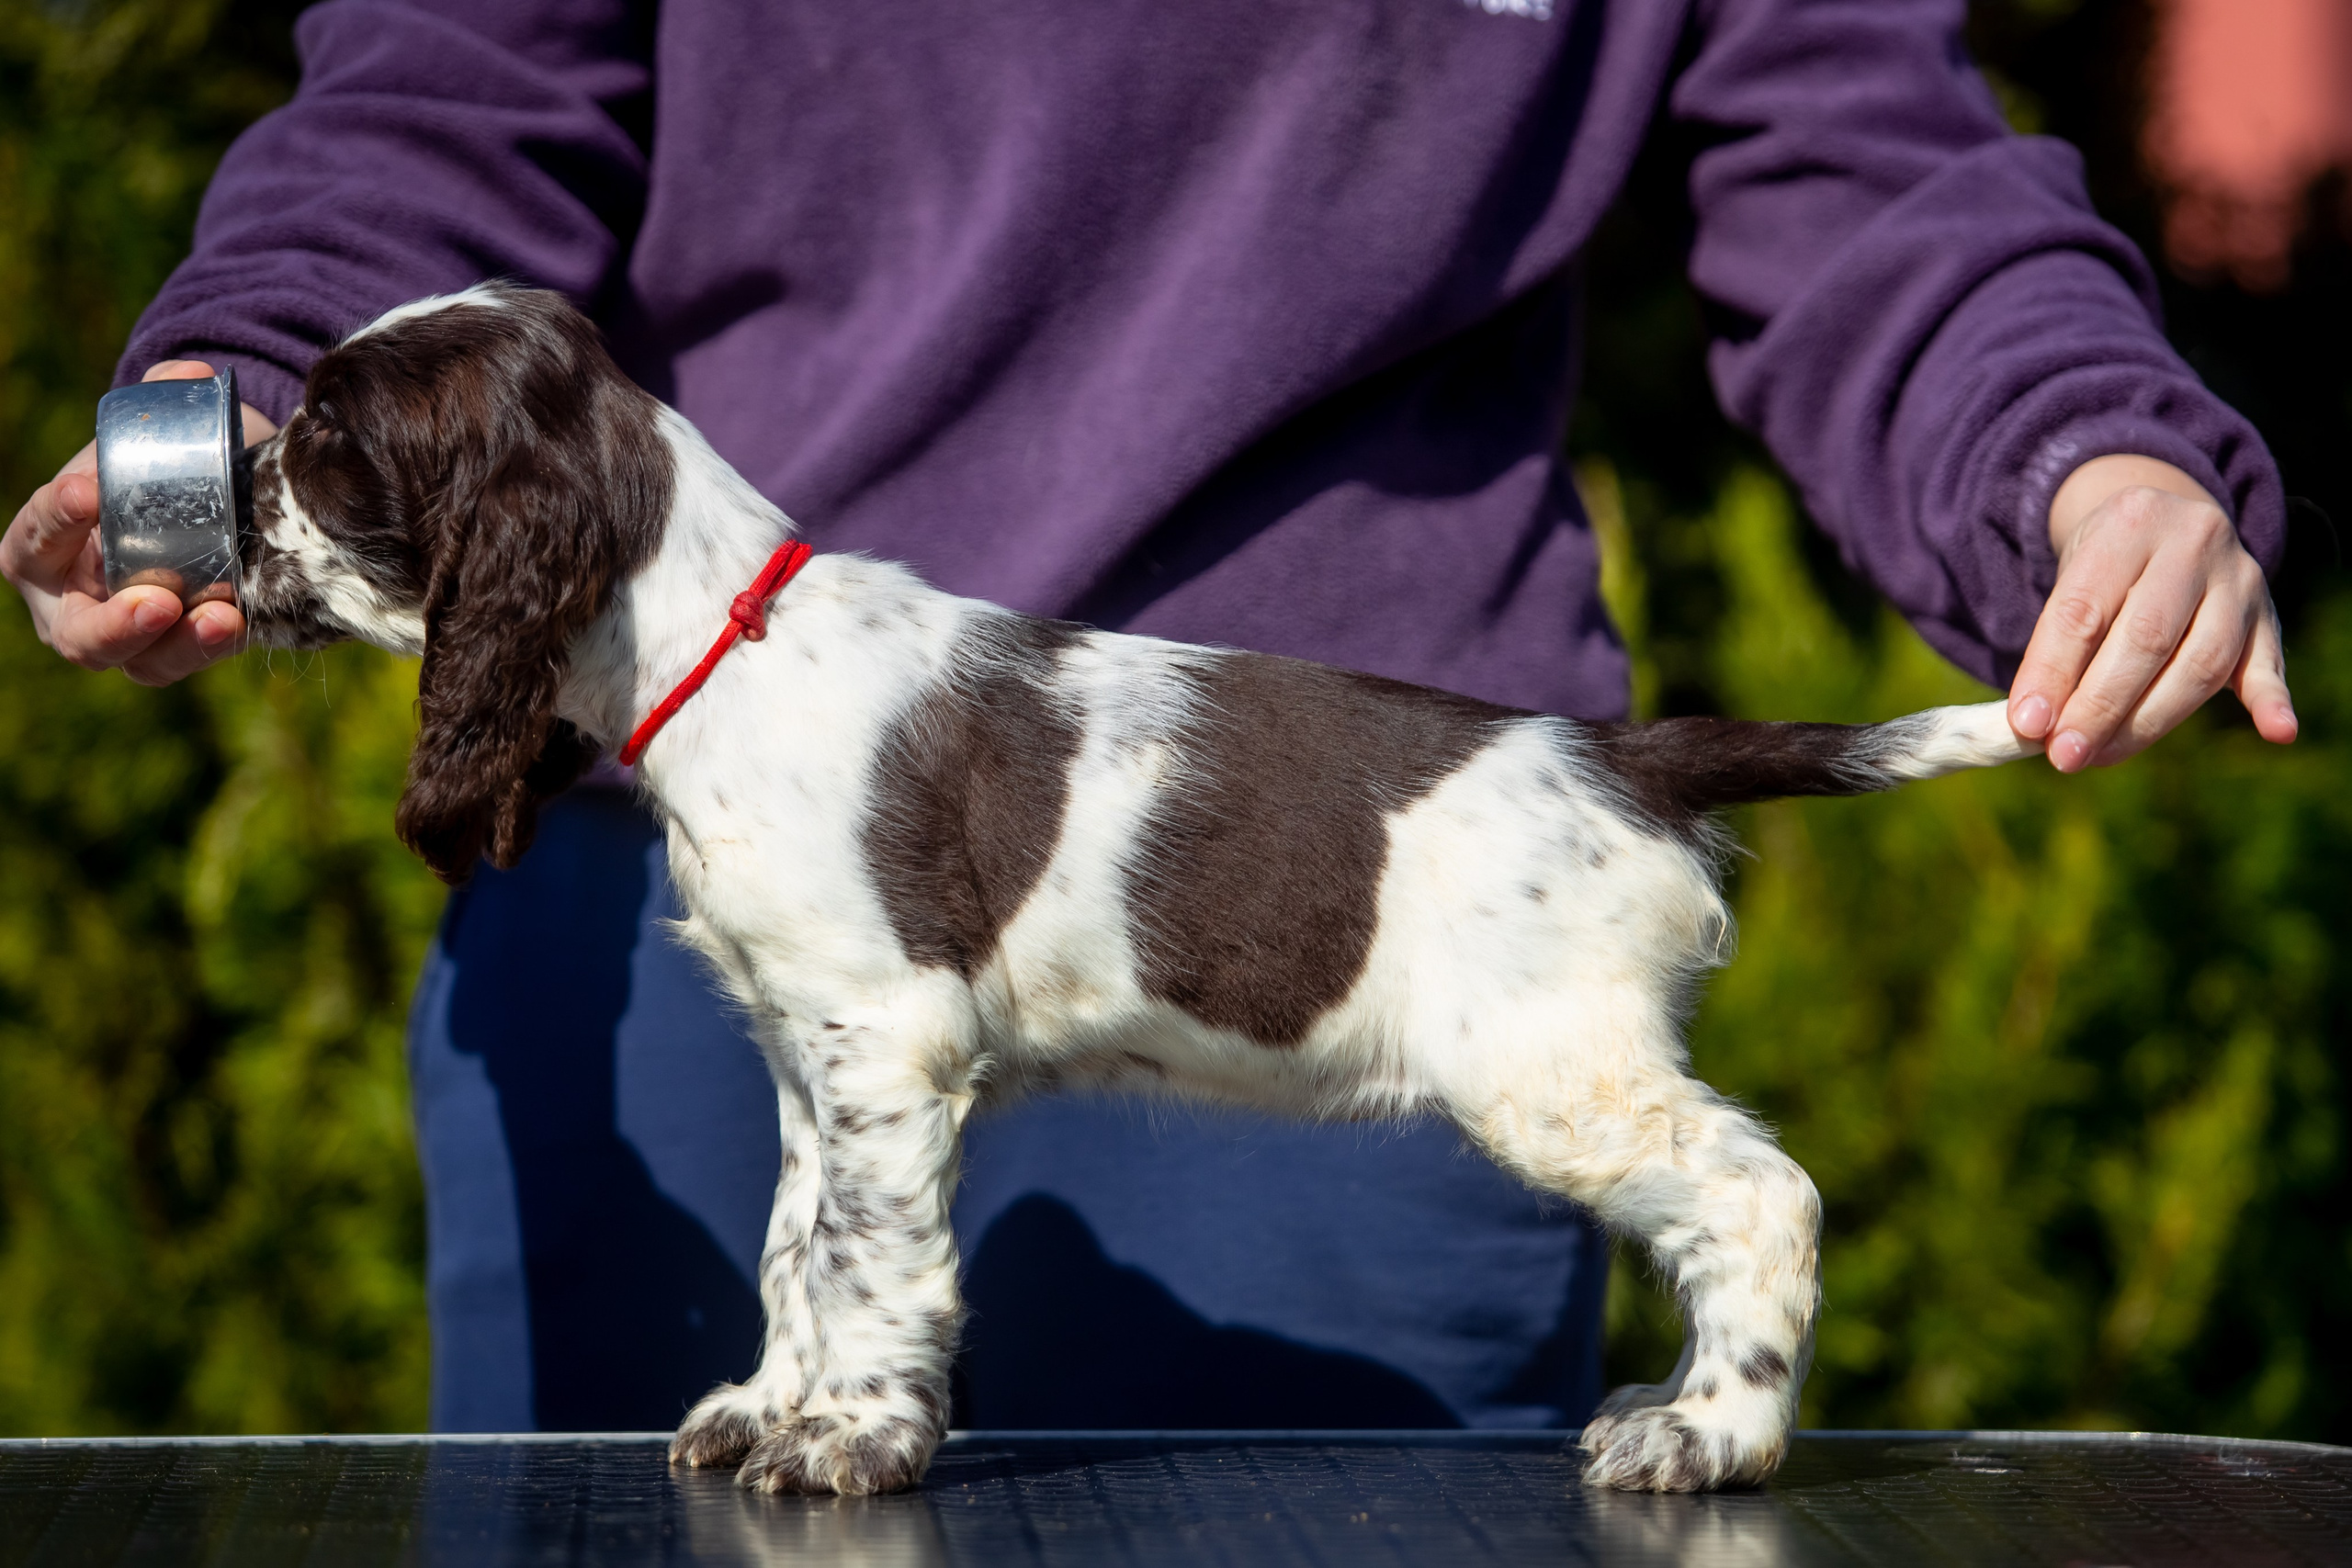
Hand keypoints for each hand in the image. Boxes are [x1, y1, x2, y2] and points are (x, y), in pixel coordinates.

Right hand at [2, 361, 276, 685]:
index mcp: (44, 545)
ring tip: (220, 616)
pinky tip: (240, 620)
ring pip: (139, 661)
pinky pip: (189, 659)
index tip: (87, 492)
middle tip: (158, 600)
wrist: (211, 502)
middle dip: (113, 623)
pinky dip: (214, 644)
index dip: (54, 518)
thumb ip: (165, 398)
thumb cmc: (156, 469)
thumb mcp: (157, 433)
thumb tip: (188, 374)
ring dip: (178, 644)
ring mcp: (128, 636)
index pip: (34, 539)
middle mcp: (73, 603)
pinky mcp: (179, 650)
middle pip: (77, 634)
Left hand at [2006, 454, 2294, 771]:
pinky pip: (2270, 662)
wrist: (2169, 521)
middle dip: (2100, 706)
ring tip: (2102, 756)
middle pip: (2147, 637)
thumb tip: (2035, 725)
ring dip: (2151, 720)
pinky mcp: (2268, 615)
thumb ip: (2056, 645)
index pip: (2084, 609)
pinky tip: (2277, 733)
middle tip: (2064, 756)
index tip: (2026, 725)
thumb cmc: (2106, 567)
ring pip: (2203, 660)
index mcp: (2130, 524)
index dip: (2051, 672)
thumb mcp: (2073, 579)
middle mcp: (2193, 543)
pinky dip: (2272, 701)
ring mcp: (2240, 579)